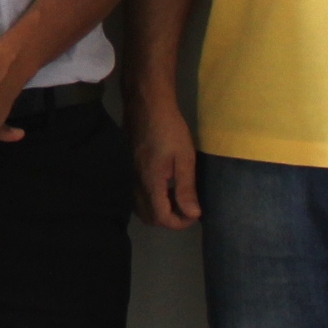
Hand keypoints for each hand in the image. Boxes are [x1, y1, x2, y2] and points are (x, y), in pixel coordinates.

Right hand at [125, 87, 200, 227]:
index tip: (196, 213)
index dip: (181, 223)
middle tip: (188, 208)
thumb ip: (186, 188)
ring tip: (179, 198)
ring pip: (142, 208)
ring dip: (160, 211)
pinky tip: (167, 186)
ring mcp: (131, 177)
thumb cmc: (170, 129)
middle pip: (149, 217)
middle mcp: (137, 184)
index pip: (162, 218)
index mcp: (151, 183)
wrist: (146, 105)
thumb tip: (193, 214)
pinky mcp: (130, 169)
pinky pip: (139, 196)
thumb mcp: (184, 157)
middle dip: (170, 220)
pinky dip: (153, 200)